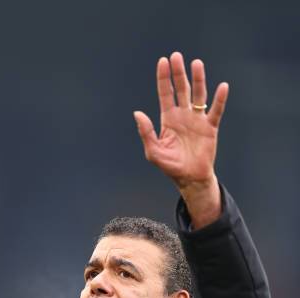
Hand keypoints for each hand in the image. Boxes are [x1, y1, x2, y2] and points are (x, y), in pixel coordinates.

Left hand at [134, 52, 228, 227]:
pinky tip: (222, 86)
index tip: (163, 61)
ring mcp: (197, 120)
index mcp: (168, 119)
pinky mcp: (210, 128)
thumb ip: (146, 132)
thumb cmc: (170, 166)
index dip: (164, 78)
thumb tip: (137, 113)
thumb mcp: (153, 151)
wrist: (189, 178)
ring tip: (196, 63)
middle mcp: (183, 115)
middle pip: (181, 89)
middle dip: (178, 73)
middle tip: (177, 56)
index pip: (166, 93)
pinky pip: (216, 111)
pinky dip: (219, 99)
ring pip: (198, 95)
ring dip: (198, 79)